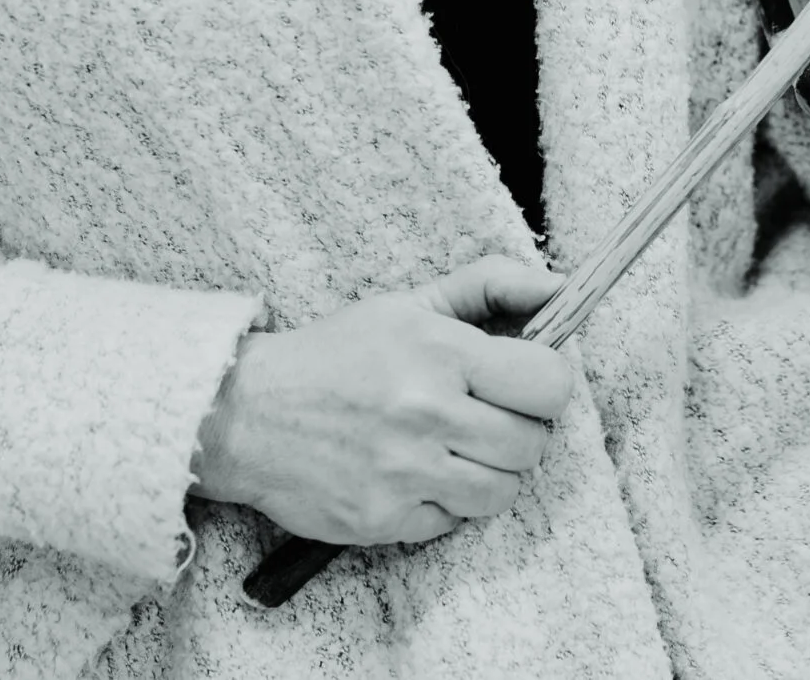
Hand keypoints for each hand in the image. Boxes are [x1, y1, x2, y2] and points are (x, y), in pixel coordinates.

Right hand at [192, 256, 570, 545]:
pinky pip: (454, 523)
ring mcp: (405, 473)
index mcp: (440, 353)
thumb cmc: (337, 355)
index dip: (548, 384)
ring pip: (502, 491)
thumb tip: (562, 288)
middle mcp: (427, 414)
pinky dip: (445, 504)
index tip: (526, 382)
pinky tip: (417, 475)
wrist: (246, 414)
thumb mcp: (412, 304)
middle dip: (520, 430)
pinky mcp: (383, 520)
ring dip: (489, 472)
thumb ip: (493, 286)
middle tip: (486, 417)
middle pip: (532, 444)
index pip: (549, 382)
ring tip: (455, 448)